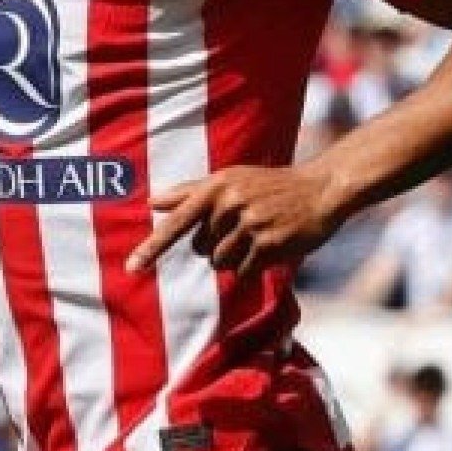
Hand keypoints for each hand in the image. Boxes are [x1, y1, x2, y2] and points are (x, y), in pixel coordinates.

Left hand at [126, 164, 344, 275]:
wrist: (319, 189)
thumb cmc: (268, 185)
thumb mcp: (230, 179)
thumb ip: (190, 192)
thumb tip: (152, 202)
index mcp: (216, 186)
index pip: (176, 222)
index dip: (152, 247)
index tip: (131, 268)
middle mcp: (231, 204)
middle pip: (200, 248)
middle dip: (216, 244)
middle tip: (242, 226)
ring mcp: (251, 224)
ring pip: (220, 263)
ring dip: (235, 258)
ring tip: (256, 236)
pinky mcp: (270, 244)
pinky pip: (243, 271)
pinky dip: (252, 266)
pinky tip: (268, 247)